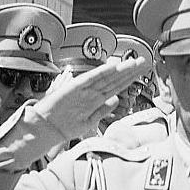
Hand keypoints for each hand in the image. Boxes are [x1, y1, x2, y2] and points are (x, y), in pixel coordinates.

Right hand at [30, 57, 148, 142]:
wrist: (44, 129)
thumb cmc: (64, 125)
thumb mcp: (89, 120)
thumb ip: (103, 110)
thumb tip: (116, 100)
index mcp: (96, 99)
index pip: (117, 86)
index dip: (130, 78)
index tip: (142, 71)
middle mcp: (92, 92)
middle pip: (116, 80)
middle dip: (131, 71)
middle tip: (144, 61)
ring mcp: (84, 90)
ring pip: (107, 78)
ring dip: (122, 70)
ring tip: (135, 62)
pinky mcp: (74, 88)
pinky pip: (91, 79)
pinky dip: (101, 72)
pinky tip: (113, 66)